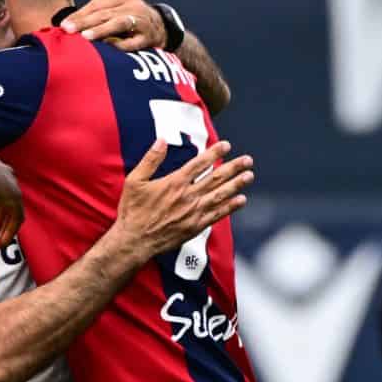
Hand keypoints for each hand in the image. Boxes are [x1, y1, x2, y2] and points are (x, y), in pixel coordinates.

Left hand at [62, 0, 164, 50]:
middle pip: (105, 13)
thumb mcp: (116, 11)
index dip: (80, 14)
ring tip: (85, 37)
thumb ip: (95, 15)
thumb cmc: (129, 21)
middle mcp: (133, 5)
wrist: (162, 29)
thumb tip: (65, 25)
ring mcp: (143, 21)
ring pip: (119, 23)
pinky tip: (109, 48)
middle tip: (67, 29)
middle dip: (84, 22)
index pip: (98, 4)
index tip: (63, 25)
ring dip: (101, 30)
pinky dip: (121, 45)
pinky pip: (133, 42)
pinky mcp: (149, 38)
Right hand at [110, 137, 253, 258]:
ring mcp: (193, 212)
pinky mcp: (195, 226)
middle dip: (233, 168)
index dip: (214, 153)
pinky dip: (230, 207)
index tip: (226, 145)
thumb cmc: (132, 211)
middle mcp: (187, 196)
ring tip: (249, 176)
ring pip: (220, 195)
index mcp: (174, 183)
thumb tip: (161, 140)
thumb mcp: (134, 181)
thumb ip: (150, 160)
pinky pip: (217, 215)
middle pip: (216, 178)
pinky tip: (241, 200)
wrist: (134, 241)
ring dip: (236, 185)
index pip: (199, 163)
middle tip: (248, 160)